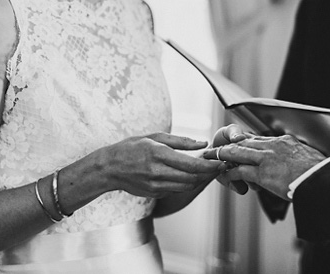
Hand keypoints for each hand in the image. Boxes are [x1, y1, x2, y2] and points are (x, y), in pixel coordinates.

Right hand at [102, 132, 225, 197]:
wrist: (109, 168)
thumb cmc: (131, 148)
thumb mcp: (154, 136)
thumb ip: (180, 141)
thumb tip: (202, 142)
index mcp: (158, 154)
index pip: (191, 164)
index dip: (209, 165)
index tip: (220, 161)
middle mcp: (158, 172)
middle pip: (192, 178)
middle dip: (208, 173)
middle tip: (219, 165)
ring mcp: (156, 185)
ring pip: (186, 186)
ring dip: (199, 179)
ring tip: (207, 169)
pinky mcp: (155, 193)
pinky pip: (176, 189)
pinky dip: (186, 182)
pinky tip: (189, 174)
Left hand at [204, 135, 325, 200]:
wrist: (323, 180)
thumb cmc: (320, 173)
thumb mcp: (308, 158)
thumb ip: (297, 157)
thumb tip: (296, 162)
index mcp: (285, 141)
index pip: (260, 138)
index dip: (246, 140)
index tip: (238, 141)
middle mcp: (274, 145)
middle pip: (245, 141)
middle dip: (229, 144)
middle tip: (218, 146)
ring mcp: (267, 158)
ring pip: (238, 152)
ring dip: (223, 155)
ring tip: (213, 157)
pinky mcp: (263, 173)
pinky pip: (240, 171)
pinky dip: (230, 173)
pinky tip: (223, 176)